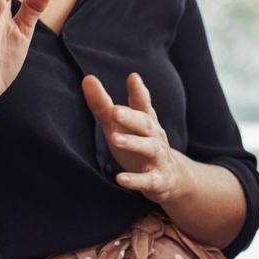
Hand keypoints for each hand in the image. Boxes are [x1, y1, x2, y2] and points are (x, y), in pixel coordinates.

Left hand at [82, 72, 183, 203]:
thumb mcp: (120, 125)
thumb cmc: (139, 144)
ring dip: (133, 143)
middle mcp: (154, 136)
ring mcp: (158, 158)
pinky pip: (148, 180)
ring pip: (150, 148)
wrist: (171, 178)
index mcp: (145, 121)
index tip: (133, 77)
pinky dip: (136, 180)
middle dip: (131, 117)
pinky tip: (120, 179)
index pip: (142, 104)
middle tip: (115, 111)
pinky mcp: (158, 180)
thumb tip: (88, 78)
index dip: (138, 91)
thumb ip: (104, 104)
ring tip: (114, 139)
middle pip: (145, 124)